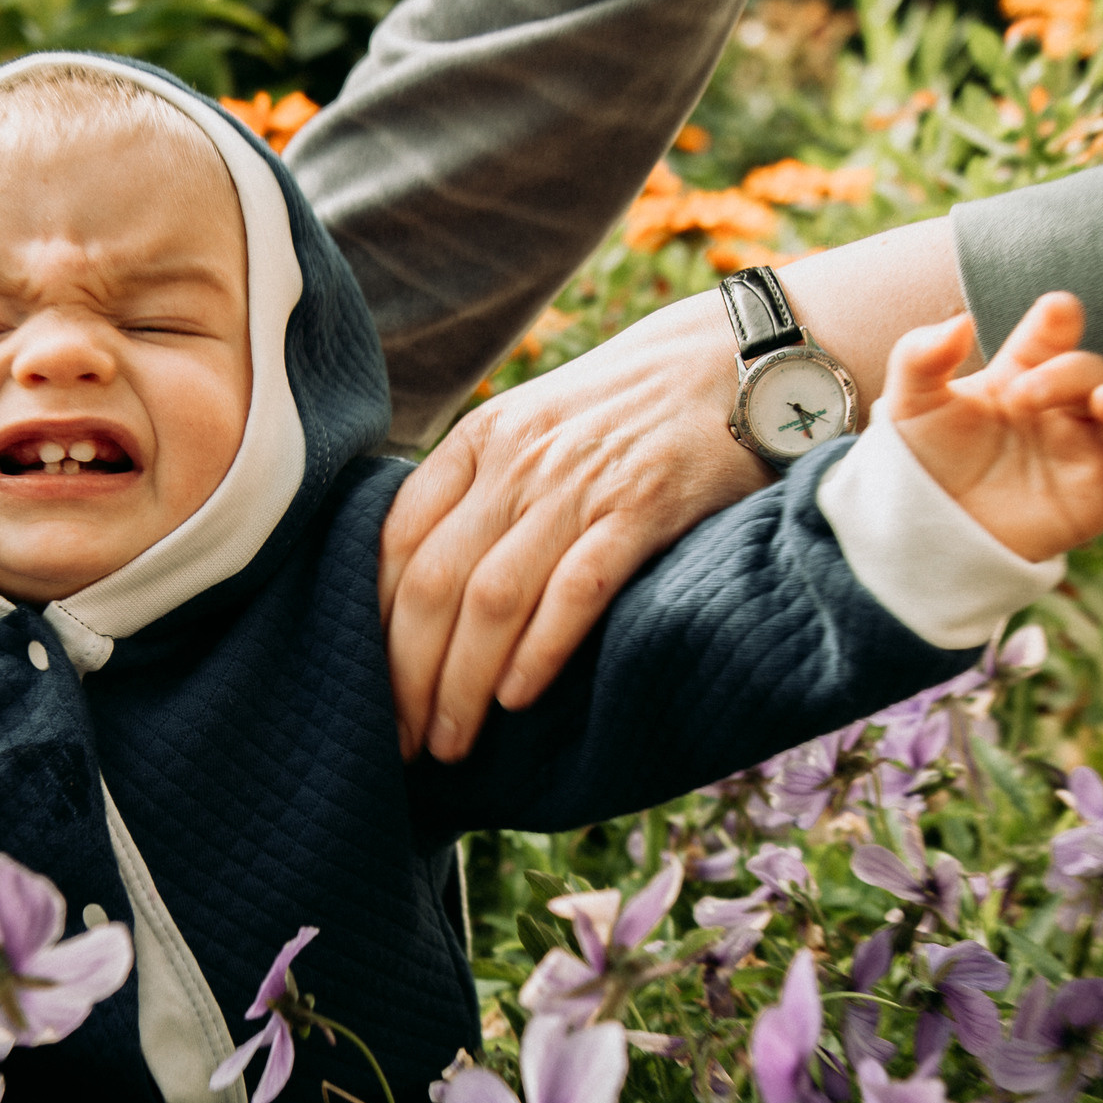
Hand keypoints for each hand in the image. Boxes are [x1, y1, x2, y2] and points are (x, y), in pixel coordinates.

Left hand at [379, 297, 766, 761]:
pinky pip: (575, 590)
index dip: (369, 622)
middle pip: (432, 582)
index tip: (363, 684)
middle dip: (405, 674)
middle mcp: (517, 462)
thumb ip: (479, 488)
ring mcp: (579, 485)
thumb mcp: (535, 425)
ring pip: (492, 598)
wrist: (740, 360)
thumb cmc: (630, 409)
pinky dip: (539, 650)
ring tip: (451, 742)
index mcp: (479, 440)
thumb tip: (420, 580)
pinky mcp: (644, 509)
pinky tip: (516, 701)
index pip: (394, 540)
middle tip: (402, 740)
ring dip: (462, 682)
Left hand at [885, 294, 1102, 562]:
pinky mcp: (1099, 501)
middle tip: (1024, 395)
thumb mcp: (911, 404)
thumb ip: (921, 356)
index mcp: (1023, 373)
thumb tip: (958, 322)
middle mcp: (1063, 408)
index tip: (1056, 312)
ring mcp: (1086, 452)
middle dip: (1069, 372)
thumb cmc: (924, 459)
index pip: (1055, 332)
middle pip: (1094, 371)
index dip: (1060, 318)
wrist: (923, 528)